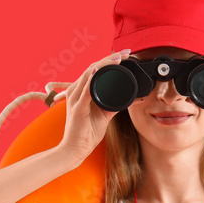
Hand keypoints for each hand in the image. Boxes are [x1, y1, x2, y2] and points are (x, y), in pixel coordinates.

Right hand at [53, 49, 131, 165]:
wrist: (76, 149)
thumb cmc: (87, 133)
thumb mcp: (104, 115)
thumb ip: (113, 105)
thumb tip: (127, 98)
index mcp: (82, 91)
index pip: (96, 70)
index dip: (110, 61)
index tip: (125, 55)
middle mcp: (77, 92)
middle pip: (93, 68)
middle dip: (110, 59)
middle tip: (125, 53)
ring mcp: (76, 99)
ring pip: (88, 75)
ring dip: (103, 65)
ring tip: (117, 59)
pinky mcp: (77, 108)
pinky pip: (84, 92)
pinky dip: (90, 81)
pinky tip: (97, 71)